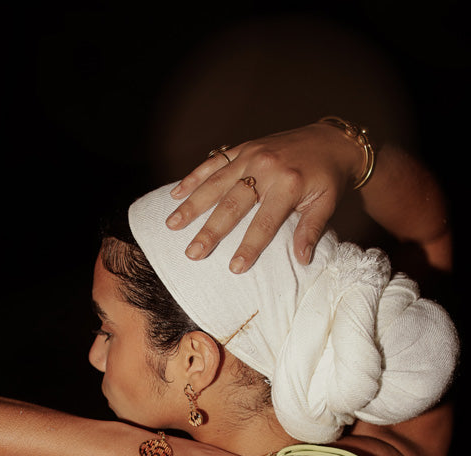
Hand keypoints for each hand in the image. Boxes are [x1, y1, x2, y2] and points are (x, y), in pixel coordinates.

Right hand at [166, 123, 362, 271]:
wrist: (332, 139)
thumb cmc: (328, 178)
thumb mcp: (327, 204)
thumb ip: (312, 230)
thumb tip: (302, 260)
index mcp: (289, 184)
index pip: (265, 222)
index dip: (249, 246)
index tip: (234, 268)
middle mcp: (267, 167)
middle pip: (233, 204)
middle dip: (211, 231)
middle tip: (193, 252)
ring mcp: (252, 155)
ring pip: (216, 183)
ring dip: (192, 204)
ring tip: (172, 225)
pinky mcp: (244, 147)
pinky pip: (214, 162)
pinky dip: (193, 176)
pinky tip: (176, 193)